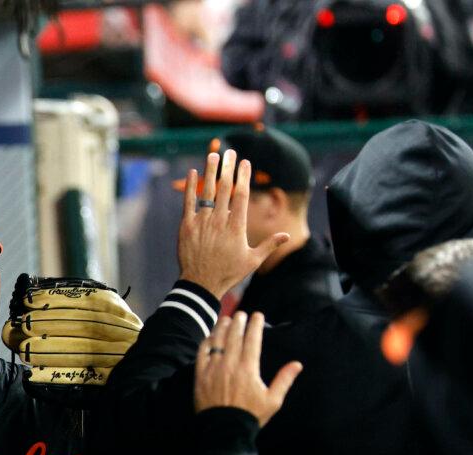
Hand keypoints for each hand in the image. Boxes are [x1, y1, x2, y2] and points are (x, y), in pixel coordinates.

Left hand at [177, 150, 289, 298]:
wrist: (201, 285)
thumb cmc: (228, 274)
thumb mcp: (252, 261)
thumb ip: (269, 245)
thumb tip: (286, 236)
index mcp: (237, 227)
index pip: (242, 195)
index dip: (244, 176)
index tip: (246, 162)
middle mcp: (219, 221)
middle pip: (225, 188)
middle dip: (228, 168)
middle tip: (231, 151)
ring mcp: (202, 222)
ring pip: (207, 192)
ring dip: (210, 171)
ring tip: (213, 155)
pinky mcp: (186, 226)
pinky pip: (188, 202)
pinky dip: (190, 187)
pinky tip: (192, 173)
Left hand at [194, 311, 301, 426]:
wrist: (225, 430)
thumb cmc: (251, 416)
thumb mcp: (273, 400)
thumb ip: (284, 379)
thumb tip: (297, 364)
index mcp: (248, 369)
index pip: (252, 340)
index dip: (255, 325)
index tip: (257, 315)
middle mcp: (230, 365)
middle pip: (234, 336)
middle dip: (238, 322)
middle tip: (241, 314)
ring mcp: (213, 369)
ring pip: (217, 342)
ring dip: (222, 328)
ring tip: (226, 319)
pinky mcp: (200, 375)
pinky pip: (202, 353)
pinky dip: (207, 342)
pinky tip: (210, 336)